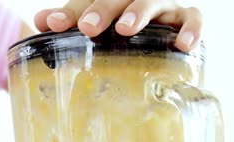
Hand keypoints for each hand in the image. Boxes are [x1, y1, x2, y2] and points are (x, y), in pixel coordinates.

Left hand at [34, 0, 201, 51]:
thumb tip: (40, 21)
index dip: (69, 12)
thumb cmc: (116, 22)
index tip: (53, 24)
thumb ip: (70, 19)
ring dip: (140, 12)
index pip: (86, 1)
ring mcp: (161, 6)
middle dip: (103, 9)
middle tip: (88, 27)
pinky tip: (182, 45)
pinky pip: (192, 18)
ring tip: (126, 29)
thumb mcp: (91, 19)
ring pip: (155, 0)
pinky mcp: (184, 17)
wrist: (149, 22)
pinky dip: (191, 28)